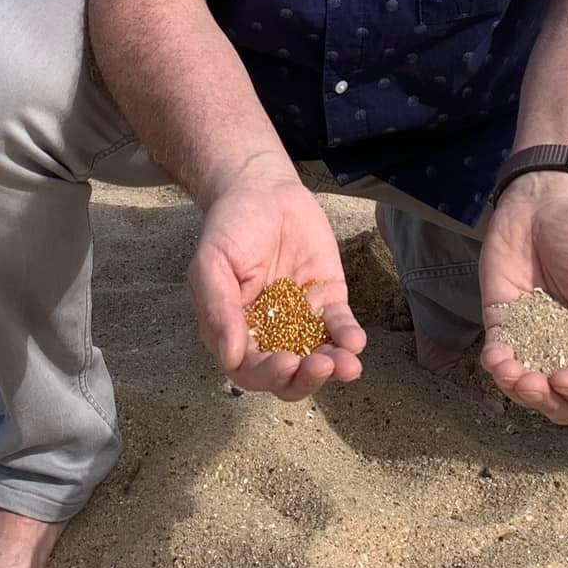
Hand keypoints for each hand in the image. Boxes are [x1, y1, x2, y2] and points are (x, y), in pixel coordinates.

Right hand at [187, 166, 365, 400]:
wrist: (262, 189)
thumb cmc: (229, 226)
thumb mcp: (212, 263)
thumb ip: (218, 309)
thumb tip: (231, 356)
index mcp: (235, 331)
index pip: (250, 369)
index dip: (268, 374)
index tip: (286, 362)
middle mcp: (268, 333)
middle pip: (288, 374)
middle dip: (306, 377)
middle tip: (321, 366)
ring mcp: (299, 318)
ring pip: (317, 355)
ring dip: (333, 366)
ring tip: (348, 364)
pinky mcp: (327, 300)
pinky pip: (339, 326)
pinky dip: (348, 337)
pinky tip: (355, 341)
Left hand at [478, 171, 567, 422]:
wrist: (540, 205)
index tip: (566, 377)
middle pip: (565, 404)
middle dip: (549, 402)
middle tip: (536, 382)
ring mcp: (534, 342)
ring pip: (530, 392)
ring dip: (519, 392)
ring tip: (510, 373)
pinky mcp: (503, 327)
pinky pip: (499, 359)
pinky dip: (496, 367)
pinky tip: (496, 357)